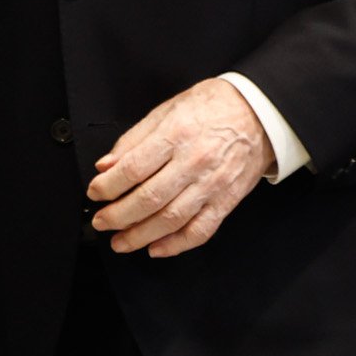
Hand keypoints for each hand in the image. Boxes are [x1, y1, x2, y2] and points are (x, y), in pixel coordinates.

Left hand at [88, 77, 275, 256]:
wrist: (260, 113)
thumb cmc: (212, 106)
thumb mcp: (166, 111)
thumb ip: (133, 140)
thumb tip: (106, 166)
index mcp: (175, 135)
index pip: (132, 169)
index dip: (108, 186)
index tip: (94, 193)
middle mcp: (193, 162)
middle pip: (149, 199)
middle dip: (118, 216)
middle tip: (101, 222)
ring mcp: (212, 184)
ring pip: (171, 219)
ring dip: (141, 236)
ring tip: (120, 243)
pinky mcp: (227, 200)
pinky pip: (201, 230)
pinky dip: (177, 244)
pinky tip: (157, 249)